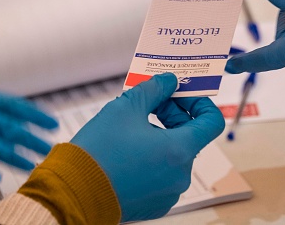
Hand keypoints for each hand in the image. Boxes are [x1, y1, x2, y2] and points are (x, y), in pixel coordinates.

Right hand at [71, 73, 224, 221]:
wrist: (72, 193)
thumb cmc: (99, 151)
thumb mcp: (125, 108)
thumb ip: (154, 89)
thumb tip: (169, 81)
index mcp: (180, 151)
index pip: (212, 122)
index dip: (200, 103)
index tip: (181, 94)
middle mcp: (181, 175)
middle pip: (190, 136)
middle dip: (173, 115)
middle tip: (150, 102)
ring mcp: (169, 192)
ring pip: (175, 154)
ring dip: (161, 135)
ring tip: (132, 126)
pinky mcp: (155, 203)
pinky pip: (162, 173)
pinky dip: (153, 157)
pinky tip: (129, 149)